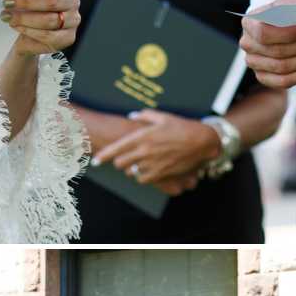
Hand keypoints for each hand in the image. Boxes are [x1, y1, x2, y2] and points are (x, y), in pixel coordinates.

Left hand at [1, 0, 79, 56]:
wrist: (31, 32)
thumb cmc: (31, 8)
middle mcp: (72, 2)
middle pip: (52, 3)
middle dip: (27, 3)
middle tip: (8, 3)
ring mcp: (73, 21)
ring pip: (49, 20)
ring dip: (25, 18)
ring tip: (8, 16)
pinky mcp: (68, 38)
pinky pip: (48, 35)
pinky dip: (30, 31)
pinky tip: (17, 26)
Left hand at [95, 113, 222, 190]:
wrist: (201, 141)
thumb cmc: (182, 127)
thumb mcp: (163, 116)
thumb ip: (144, 116)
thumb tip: (131, 116)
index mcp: (143, 136)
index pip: (117, 148)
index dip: (103, 155)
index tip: (95, 161)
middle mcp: (145, 151)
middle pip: (120, 162)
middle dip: (119, 161)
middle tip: (122, 158)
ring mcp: (152, 163)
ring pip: (131, 172)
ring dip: (131, 169)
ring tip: (137, 163)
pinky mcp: (161, 173)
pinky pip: (143, 179)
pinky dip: (141, 176)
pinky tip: (145, 170)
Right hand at [240, 4, 295, 90]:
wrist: (279, 25)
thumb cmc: (283, 13)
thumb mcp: (288, 2)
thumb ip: (295, 9)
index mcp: (249, 23)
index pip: (264, 33)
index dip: (288, 34)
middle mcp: (248, 44)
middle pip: (277, 52)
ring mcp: (254, 63)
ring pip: (283, 68)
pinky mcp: (264, 77)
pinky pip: (284, 81)